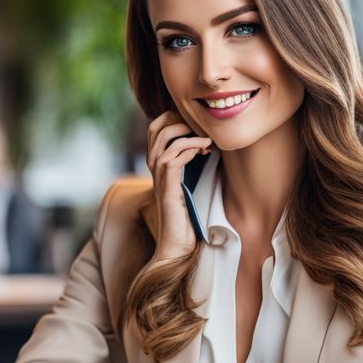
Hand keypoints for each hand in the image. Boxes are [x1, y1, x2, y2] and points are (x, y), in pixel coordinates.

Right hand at [146, 111, 211, 261]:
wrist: (180, 243)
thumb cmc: (188, 216)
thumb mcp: (190, 182)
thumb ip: (192, 163)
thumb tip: (208, 143)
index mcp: (158, 163)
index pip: (156, 127)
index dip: (174, 118)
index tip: (198, 126)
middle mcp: (153, 167)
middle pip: (156, 127)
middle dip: (179, 120)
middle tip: (202, 129)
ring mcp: (158, 176)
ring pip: (164, 138)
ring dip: (189, 133)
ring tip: (207, 140)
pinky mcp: (167, 186)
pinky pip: (173, 156)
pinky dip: (191, 148)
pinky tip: (205, 152)